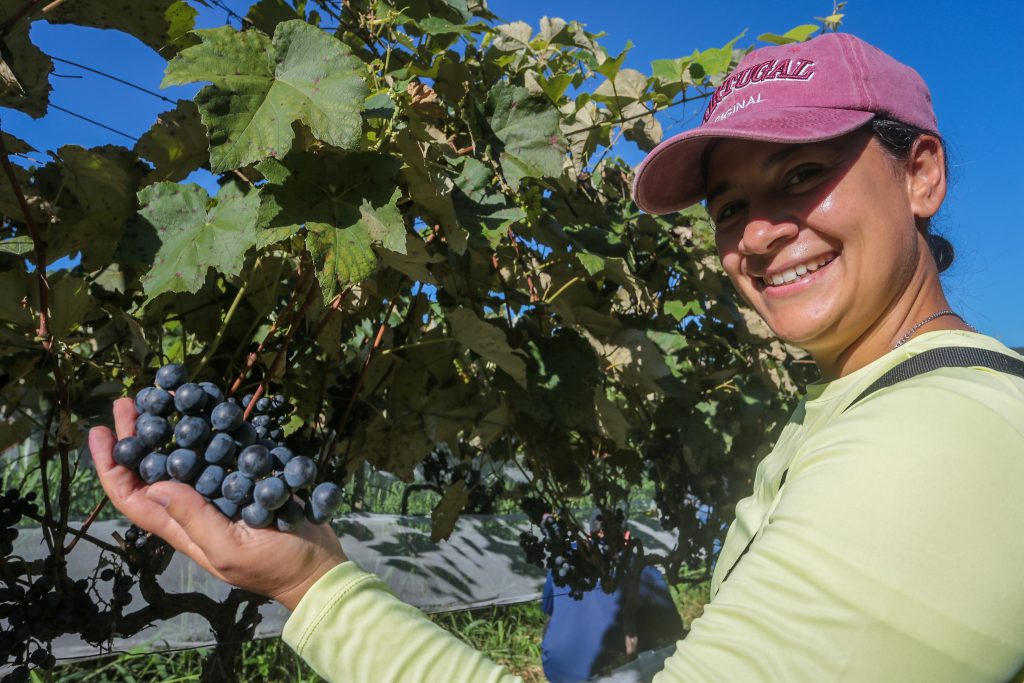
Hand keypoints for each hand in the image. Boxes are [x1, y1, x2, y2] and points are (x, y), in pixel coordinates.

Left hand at [90, 398, 346, 610]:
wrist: (320, 565)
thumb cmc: (274, 566)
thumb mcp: (230, 550)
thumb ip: (195, 520)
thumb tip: (155, 486)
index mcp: (182, 528)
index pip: (133, 497)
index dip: (112, 466)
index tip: (101, 432)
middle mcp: (195, 506)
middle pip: (154, 468)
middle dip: (137, 435)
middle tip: (130, 400)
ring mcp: (221, 490)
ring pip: (186, 453)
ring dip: (173, 425)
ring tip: (163, 395)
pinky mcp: (247, 478)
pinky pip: (223, 448)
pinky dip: (214, 426)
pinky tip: (211, 404)